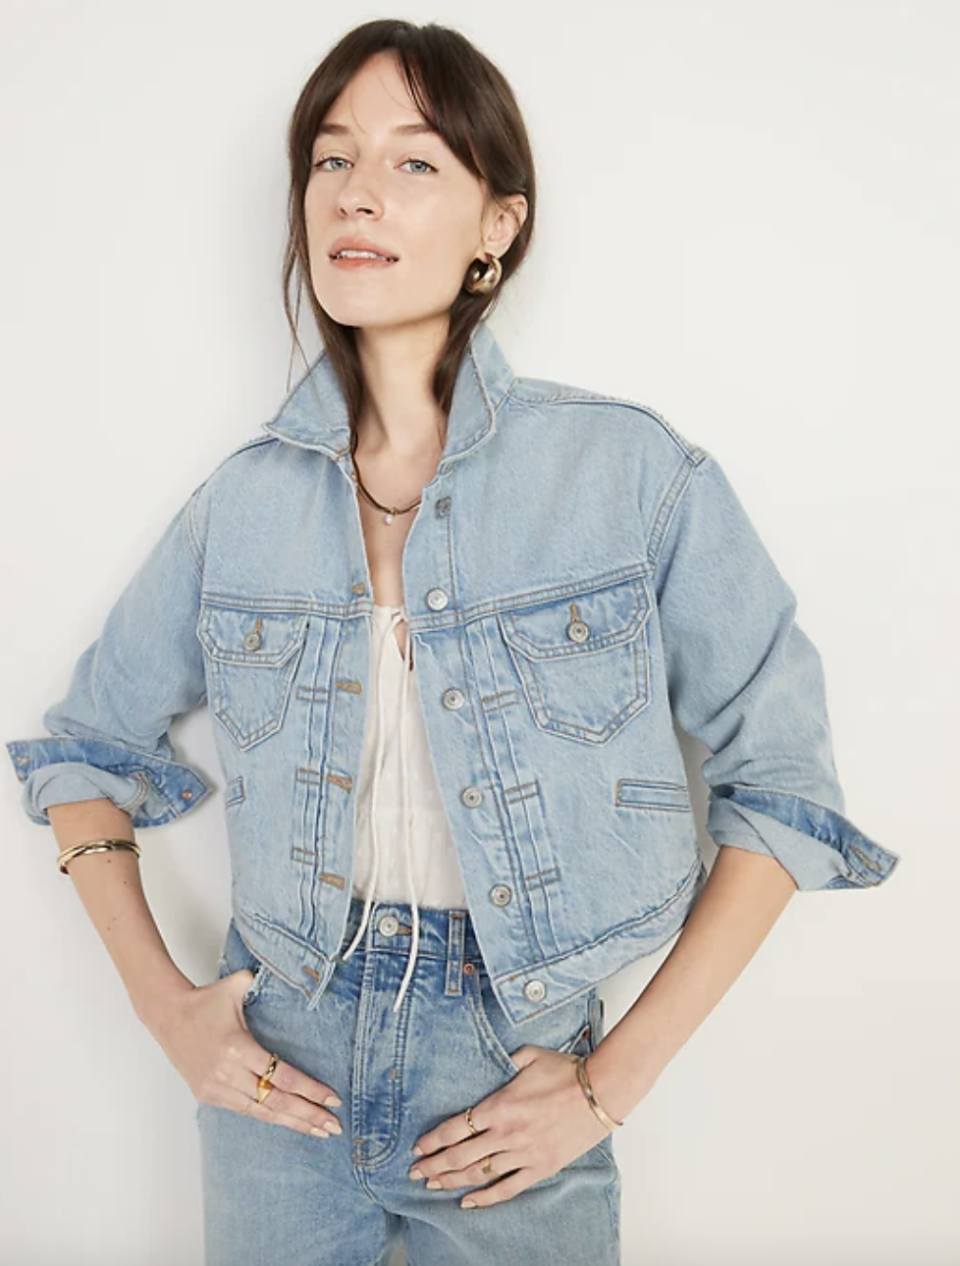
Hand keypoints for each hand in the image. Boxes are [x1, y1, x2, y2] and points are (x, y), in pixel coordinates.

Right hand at [146, 968, 344, 1137]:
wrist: (167, 1015)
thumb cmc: (205, 1000)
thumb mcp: (236, 986)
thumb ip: (262, 982)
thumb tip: (294, 970)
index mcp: (239, 1048)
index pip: (283, 1076)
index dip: (310, 1091)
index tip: (333, 1099)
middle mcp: (228, 1073)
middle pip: (277, 1101)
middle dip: (308, 1115)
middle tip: (334, 1125)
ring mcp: (217, 1088)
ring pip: (262, 1112)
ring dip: (292, 1122)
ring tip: (318, 1131)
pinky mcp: (208, 1095)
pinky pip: (245, 1110)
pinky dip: (269, 1117)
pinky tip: (288, 1122)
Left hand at [408, 1045, 612, 1208]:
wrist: (600, 1091)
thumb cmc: (566, 1071)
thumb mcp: (529, 1056)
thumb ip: (505, 1060)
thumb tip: (494, 1062)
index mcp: (498, 1106)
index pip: (455, 1128)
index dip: (433, 1140)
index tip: (418, 1148)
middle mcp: (505, 1134)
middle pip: (460, 1156)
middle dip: (434, 1164)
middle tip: (415, 1172)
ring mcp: (522, 1153)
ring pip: (478, 1174)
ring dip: (452, 1181)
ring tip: (432, 1185)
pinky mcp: (540, 1167)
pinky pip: (507, 1188)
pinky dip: (485, 1198)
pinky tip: (468, 1202)